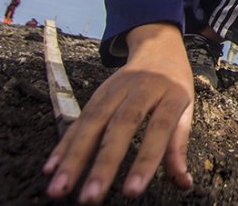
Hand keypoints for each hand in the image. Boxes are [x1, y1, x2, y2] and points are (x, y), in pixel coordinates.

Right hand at [43, 23, 193, 203]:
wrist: (158, 46)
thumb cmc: (174, 85)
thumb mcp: (186, 109)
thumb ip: (179, 146)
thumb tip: (183, 183)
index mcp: (171, 94)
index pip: (159, 128)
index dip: (145, 160)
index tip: (132, 191)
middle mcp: (141, 89)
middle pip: (120, 126)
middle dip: (103, 164)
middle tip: (90, 197)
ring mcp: (116, 89)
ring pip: (93, 122)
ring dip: (73, 158)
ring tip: (60, 188)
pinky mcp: (97, 92)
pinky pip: (79, 118)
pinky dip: (64, 144)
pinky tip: (51, 168)